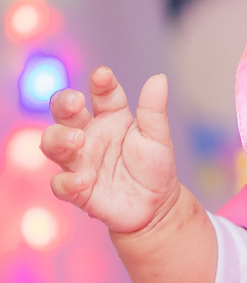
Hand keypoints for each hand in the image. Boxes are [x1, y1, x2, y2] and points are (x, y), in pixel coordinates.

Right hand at [42, 68, 179, 236]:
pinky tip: (84, 180)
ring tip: (78, 140)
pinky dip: (68, 181)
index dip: (100, 82)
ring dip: (60, 138)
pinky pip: (60, 184)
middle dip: (63, 103)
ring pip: (52, 144)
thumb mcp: (158, 137)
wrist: (156, 207)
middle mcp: (89, 134)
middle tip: (75, 103)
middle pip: (65, 113)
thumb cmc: (154, 167)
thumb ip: (154, 110)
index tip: (103, 75)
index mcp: (111, 116)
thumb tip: (159, 77)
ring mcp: (80, 161)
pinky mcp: (76, 189)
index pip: (102, 93)